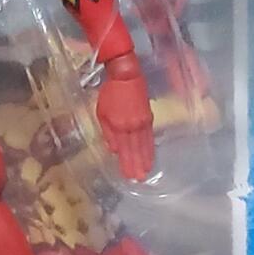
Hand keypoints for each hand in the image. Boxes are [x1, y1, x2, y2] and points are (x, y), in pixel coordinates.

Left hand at [96, 60, 154, 180]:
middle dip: (138, 166)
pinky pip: (150, 136)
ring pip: (145, 145)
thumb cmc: (110, 93)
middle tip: (140, 179)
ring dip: (146, 159)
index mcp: (119, 127)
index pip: (124, 150)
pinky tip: (151, 154)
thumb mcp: (102, 114)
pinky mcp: (148, 117)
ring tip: (147, 171)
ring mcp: (142, 122)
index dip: (127, 164)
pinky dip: (150, 147)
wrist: (126, 76)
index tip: (130, 176)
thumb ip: (109, 133)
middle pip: (136, 150)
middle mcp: (133, 127)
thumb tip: (114, 150)